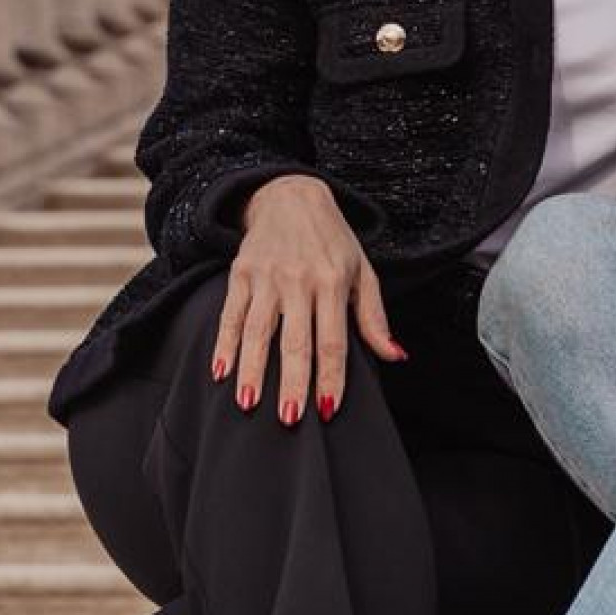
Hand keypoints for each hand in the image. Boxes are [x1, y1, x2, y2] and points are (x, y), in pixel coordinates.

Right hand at [212, 175, 401, 423]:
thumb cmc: (333, 241)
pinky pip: (231, 315)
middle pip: (296, 341)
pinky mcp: (241, 274)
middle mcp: (300, 281)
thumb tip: (395, 356)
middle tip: (289, 419)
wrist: (290, 195)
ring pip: (259, 331)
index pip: (333, 340)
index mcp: (333, 282)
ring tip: (248, 404)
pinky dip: (225, 344)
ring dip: (253, 370)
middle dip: (293, 382)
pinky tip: (221, 372)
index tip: (327, 410)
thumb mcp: (363, 271)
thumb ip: (374, 317)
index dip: (331, 377)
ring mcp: (267, 277)